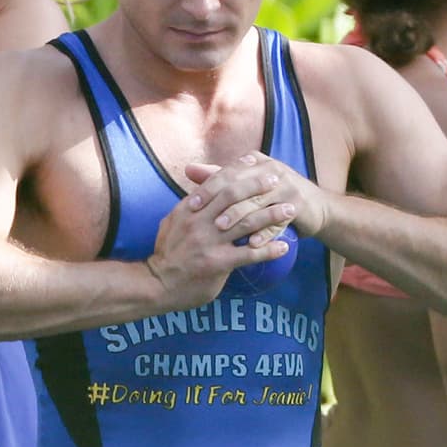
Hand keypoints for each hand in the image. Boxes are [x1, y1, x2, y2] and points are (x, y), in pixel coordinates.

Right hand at [145, 153, 305, 308]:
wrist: (155, 286)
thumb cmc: (166, 255)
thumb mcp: (171, 224)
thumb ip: (187, 208)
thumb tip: (199, 192)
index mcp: (188, 209)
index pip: (216, 182)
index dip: (237, 169)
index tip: (255, 161)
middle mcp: (199, 222)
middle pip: (234, 195)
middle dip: (258, 185)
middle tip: (278, 180)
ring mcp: (209, 243)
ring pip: (246, 222)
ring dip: (272, 214)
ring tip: (290, 209)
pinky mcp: (218, 264)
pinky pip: (249, 254)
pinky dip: (269, 249)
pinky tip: (284, 247)